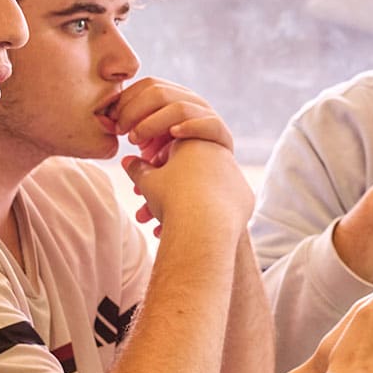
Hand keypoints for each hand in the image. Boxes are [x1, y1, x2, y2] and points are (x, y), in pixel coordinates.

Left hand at [102, 77, 233, 164]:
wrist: (209, 182)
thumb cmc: (173, 161)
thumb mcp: (149, 143)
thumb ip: (132, 131)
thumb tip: (105, 124)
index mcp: (175, 97)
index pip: (148, 85)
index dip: (126, 99)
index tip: (111, 120)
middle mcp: (192, 101)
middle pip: (159, 92)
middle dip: (134, 110)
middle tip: (120, 131)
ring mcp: (208, 116)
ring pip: (178, 107)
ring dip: (153, 122)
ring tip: (136, 140)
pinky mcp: (222, 134)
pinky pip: (207, 123)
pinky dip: (189, 127)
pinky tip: (173, 136)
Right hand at [122, 138, 253, 239]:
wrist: (206, 227)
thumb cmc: (173, 200)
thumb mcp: (148, 182)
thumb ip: (137, 170)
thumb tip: (127, 161)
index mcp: (193, 141)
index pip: (171, 148)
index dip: (155, 167)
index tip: (144, 186)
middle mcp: (218, 152)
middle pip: (188, 170)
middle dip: (169, 190)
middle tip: (149, 210)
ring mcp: (234, 174)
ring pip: (203, 188)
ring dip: (184, 206)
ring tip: (163, 228)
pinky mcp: (245, 196)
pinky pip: (221, 203)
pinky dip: (205, 215)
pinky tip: (190, 231)